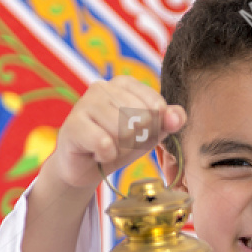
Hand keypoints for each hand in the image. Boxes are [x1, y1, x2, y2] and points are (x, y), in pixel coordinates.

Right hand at [42, 78, 186, 196]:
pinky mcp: (73, 125)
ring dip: (121, 148)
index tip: (141, 134)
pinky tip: (97, 154)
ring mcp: (85, 103)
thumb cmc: (118, 144)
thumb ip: (168, 122)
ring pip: (122, 130)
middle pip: (140, 118)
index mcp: (125, 84)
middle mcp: (103, 87)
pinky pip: (104, 143)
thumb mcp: (149, 133)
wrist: (85, 166)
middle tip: (122, 144)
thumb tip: (178, 116)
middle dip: (136, 139)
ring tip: (109, 147)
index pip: (156, 105)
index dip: (154, 128)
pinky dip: (106, 155)